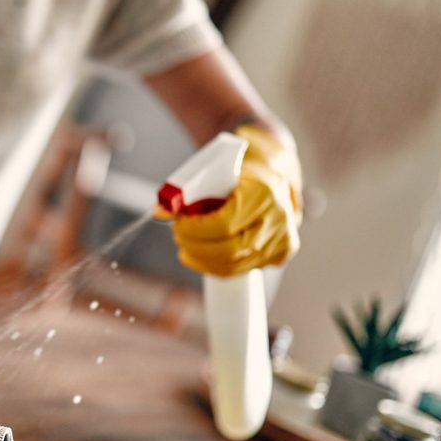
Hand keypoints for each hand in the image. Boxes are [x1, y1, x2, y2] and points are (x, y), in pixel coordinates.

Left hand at [161, 125, 301, 276]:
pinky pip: (240, 270)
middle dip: (195, 246)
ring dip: (201, 258)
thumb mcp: (213, 171)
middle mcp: (278, 219)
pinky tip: (199, 256)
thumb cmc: (240, 170)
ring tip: (186, 245)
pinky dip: (214, 266)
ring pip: (233, 265)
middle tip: (178, 235)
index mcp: (263, 193)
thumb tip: (158, 211)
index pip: (224, 225)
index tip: (178, 223)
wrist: (274, 174)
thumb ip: (186, 191)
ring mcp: (282, 240)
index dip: (195, 230)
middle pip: (228, 251)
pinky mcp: (280, 254)